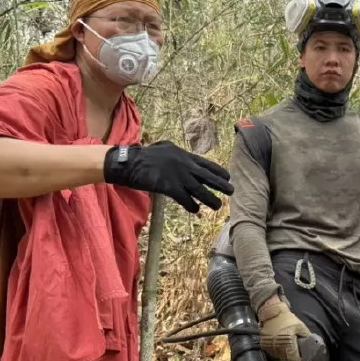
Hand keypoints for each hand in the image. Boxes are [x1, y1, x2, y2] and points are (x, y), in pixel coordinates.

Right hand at [103, 141, 232, 212]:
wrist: (127, 162)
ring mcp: (177, 175)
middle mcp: (183, 163)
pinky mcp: (168, 186)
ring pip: (199, 189)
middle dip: (221, 184)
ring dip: (210, 198)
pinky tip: (196, 210)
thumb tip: (185, 162)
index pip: (205, 163)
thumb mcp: (164, 150)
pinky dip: (191, 205)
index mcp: (182, 154)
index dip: (217, 171)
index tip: (228, 176)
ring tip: (218, 205)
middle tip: (232, 190)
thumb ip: (176, 156)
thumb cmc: (142, 157)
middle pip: (207, 176)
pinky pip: (184, 198)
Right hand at [257, 297, 310, 360]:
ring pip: (280, 356)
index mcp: (288, 342)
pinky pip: (274, 353)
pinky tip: (282, 346)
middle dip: (293, 360)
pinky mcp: (264, 345)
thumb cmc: (287, 319)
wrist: (271, 312)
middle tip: (299, 360)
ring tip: (290, 350)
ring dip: (286, 356)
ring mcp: (270, 346)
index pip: (294, 359)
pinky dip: (279, 352)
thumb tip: (312, 346)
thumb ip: (306, 337)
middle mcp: (278, 346)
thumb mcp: (300, 326)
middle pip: (287, 359)